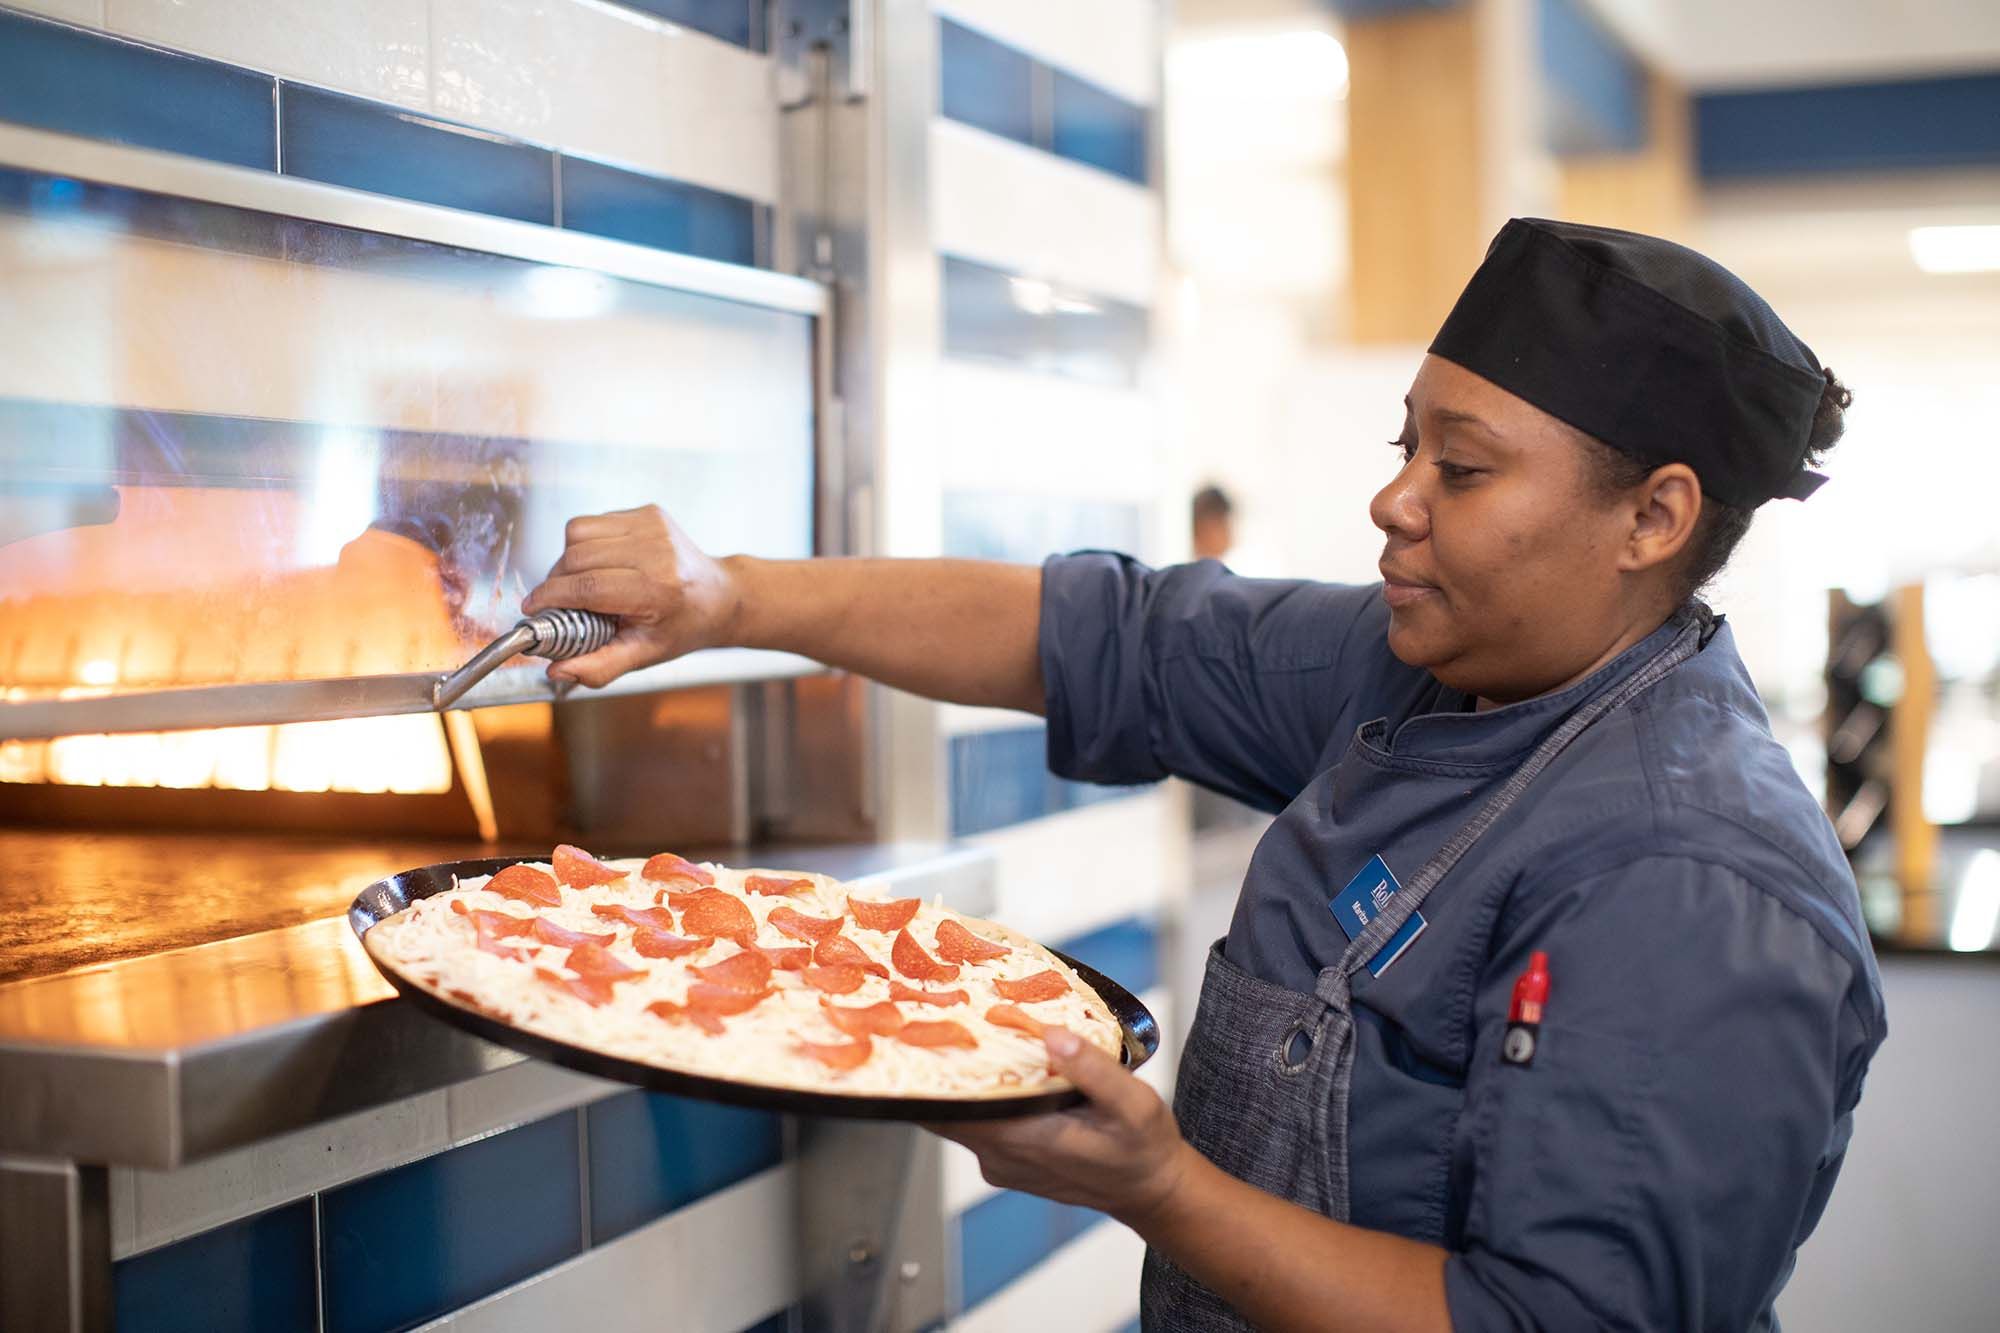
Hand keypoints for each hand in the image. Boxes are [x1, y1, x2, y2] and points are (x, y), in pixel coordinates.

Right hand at [521, 505, 739, 687]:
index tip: (533, 608)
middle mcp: (657, 551)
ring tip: (581, 583)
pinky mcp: (648, 512)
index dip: (552, 597)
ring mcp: (653, 526)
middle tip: (557, 602)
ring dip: (567, 559)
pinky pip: (593, 522)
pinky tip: (602, 564)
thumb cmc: (680, 627)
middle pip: (577, 557)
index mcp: (658, 590)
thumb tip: (556, 671)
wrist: (718, 596)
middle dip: (556, 581)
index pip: (588, 587)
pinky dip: (585, 544)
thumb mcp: (643, 655)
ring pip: (578, 533)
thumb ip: (599, 667)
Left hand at [929, 1028, 1193, 1227]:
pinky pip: (977, 1124)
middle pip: (944, 1110)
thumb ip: (1093, 1069)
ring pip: (958, 1116)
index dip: (931, 1072)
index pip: (950, 1108)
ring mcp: (1000, 1162)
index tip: (923, 1032)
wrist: (1149, 1188)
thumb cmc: (1143, 1147)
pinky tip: (995, 1067)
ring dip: (959, 1081)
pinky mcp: (1006, 1161)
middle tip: (941, 1017)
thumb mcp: (1134, 1103)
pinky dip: (978, 1097)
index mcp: (1024, 1139)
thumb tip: (1052, 1035)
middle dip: (938, 1068)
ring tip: (964, 1032)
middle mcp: (1001, 1155)